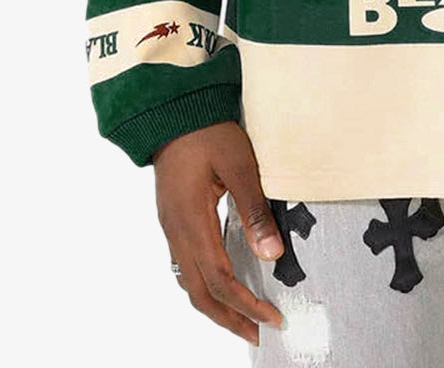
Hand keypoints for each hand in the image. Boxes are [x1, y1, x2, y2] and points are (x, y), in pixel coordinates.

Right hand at [154, 120, 286, 345]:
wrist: (172, 110)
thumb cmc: (206, 131)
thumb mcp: (239, 165)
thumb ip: (255, 210)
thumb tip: (272, 255)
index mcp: (192, 223)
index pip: (220, 280)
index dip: (246, 304)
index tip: (272, 318)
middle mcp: (177, 232)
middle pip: (199, 293)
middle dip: (228, 318)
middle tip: (257, 333)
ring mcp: (171, 227)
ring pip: (189, 283)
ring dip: (215, 306)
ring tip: (241, 319)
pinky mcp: (173, 219)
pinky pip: (185, 266)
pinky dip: (204, 286)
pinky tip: (220, 286)